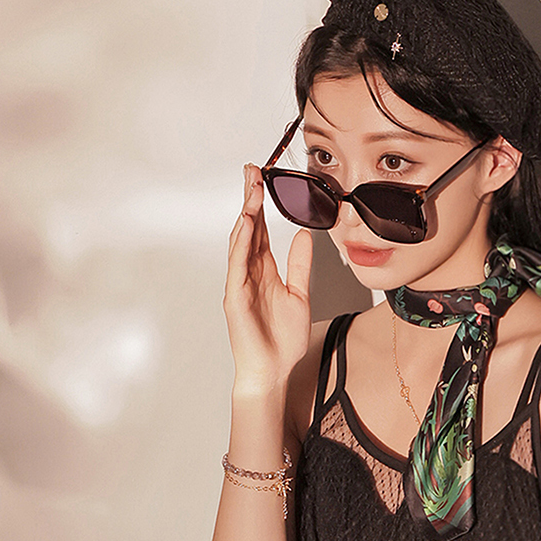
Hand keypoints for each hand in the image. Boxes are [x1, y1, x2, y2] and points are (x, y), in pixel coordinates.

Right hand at [225, 164, 312, 394]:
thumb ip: (301, 265)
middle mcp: (248, 273)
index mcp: (264, 271)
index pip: (260, 230)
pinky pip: (237, 265)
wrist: (272, 370)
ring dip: (245, 214)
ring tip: (251, 190)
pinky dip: (241, 243)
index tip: (262, 178)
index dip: (260, 204)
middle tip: (252, 170)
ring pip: (240, 241)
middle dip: (249, 199)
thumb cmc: (281, 339)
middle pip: (247, 228)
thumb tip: (304, 236)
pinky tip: (246, 224)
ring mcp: (239, 283)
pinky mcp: (235, 297)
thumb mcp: (300, 294)